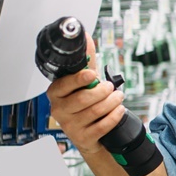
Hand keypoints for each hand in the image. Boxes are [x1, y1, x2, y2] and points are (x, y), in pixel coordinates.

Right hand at [45, 35, 124, 155]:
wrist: (87, 134)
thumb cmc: (83, 104)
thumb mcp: (83, 82)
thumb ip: (85, 62)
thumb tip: (85, 37)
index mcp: (56, 93)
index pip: (64, 85)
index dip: (79, 79)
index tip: (92, 74)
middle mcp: (59, 110)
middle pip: (83, 98)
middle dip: (103, 91)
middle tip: (111, 87)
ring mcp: (70, 126)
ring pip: (95, 111)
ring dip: (112, 102)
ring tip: (118, 96)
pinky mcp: (83, 138)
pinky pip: (103, 126)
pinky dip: (114, 116)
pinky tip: (119, 109)